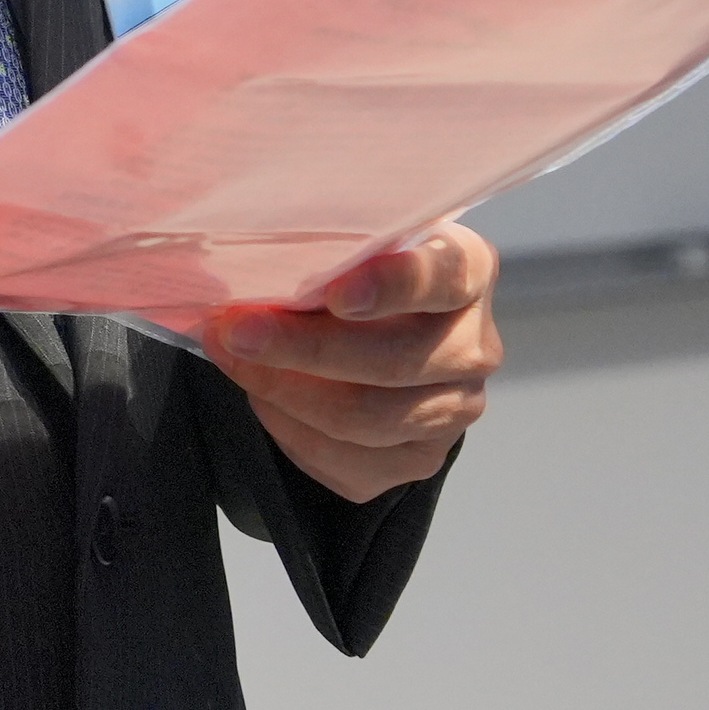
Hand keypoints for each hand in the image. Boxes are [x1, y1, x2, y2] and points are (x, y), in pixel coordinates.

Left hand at [200, 224, 499, 505]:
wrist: (366, 342)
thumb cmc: (346, 277)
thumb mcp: (341, 251)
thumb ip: (315, 257)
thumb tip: (236, 283)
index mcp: (465, 270)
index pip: (444, 276)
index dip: (394, 286)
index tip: (338, 295)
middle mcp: (474, 343)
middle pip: (395, 359)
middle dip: (305, 348)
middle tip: (238, 332)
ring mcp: (456, 406)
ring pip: (368, 416)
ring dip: (285, 390)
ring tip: (235, 360)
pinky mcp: (422, 456)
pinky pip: (350, 458)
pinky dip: (291, 428)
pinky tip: (263, 397)